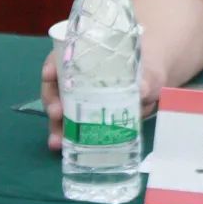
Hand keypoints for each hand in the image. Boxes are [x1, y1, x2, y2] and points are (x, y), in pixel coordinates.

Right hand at [41, 51, 164, 151]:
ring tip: (56, 141)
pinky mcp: (86, 118)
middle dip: (52, 100)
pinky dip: (66, 136)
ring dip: (55, 125)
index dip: (53, 63)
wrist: (153, 86)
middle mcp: (78, 78)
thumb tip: (143, 90)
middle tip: (56, 113)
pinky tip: (64, 147)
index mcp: (89, 57)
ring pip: (61, 109)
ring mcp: (80, 99)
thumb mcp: (148, 71)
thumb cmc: (148, 70)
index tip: (49, 73)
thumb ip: (146, 79)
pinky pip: (71, 126)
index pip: (63, 55)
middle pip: (57, 86)